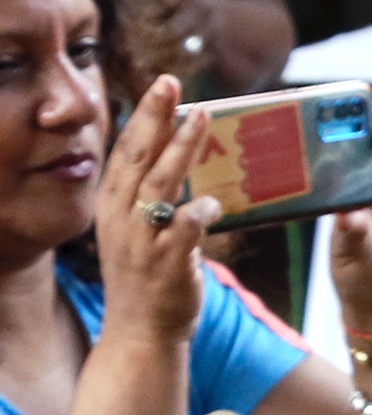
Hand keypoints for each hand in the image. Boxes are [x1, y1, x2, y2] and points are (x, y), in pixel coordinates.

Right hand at [94, 78, 217, 343]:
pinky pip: (184, 229)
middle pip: (137, 157)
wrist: (141, 331)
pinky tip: (215, 202)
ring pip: (159, 185)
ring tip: (200, 117)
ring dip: (179, 149)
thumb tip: (176, 155)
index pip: (126, 152)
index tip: (162, 85)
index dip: (144, 117)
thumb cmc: (148, 276)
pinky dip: (199, 212)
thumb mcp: (138, 230)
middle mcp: (121, 218)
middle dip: (155, 117)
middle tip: (171, 83)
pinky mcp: (166, 263)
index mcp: (113, 206)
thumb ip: (151, 196)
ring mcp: (141, 240)